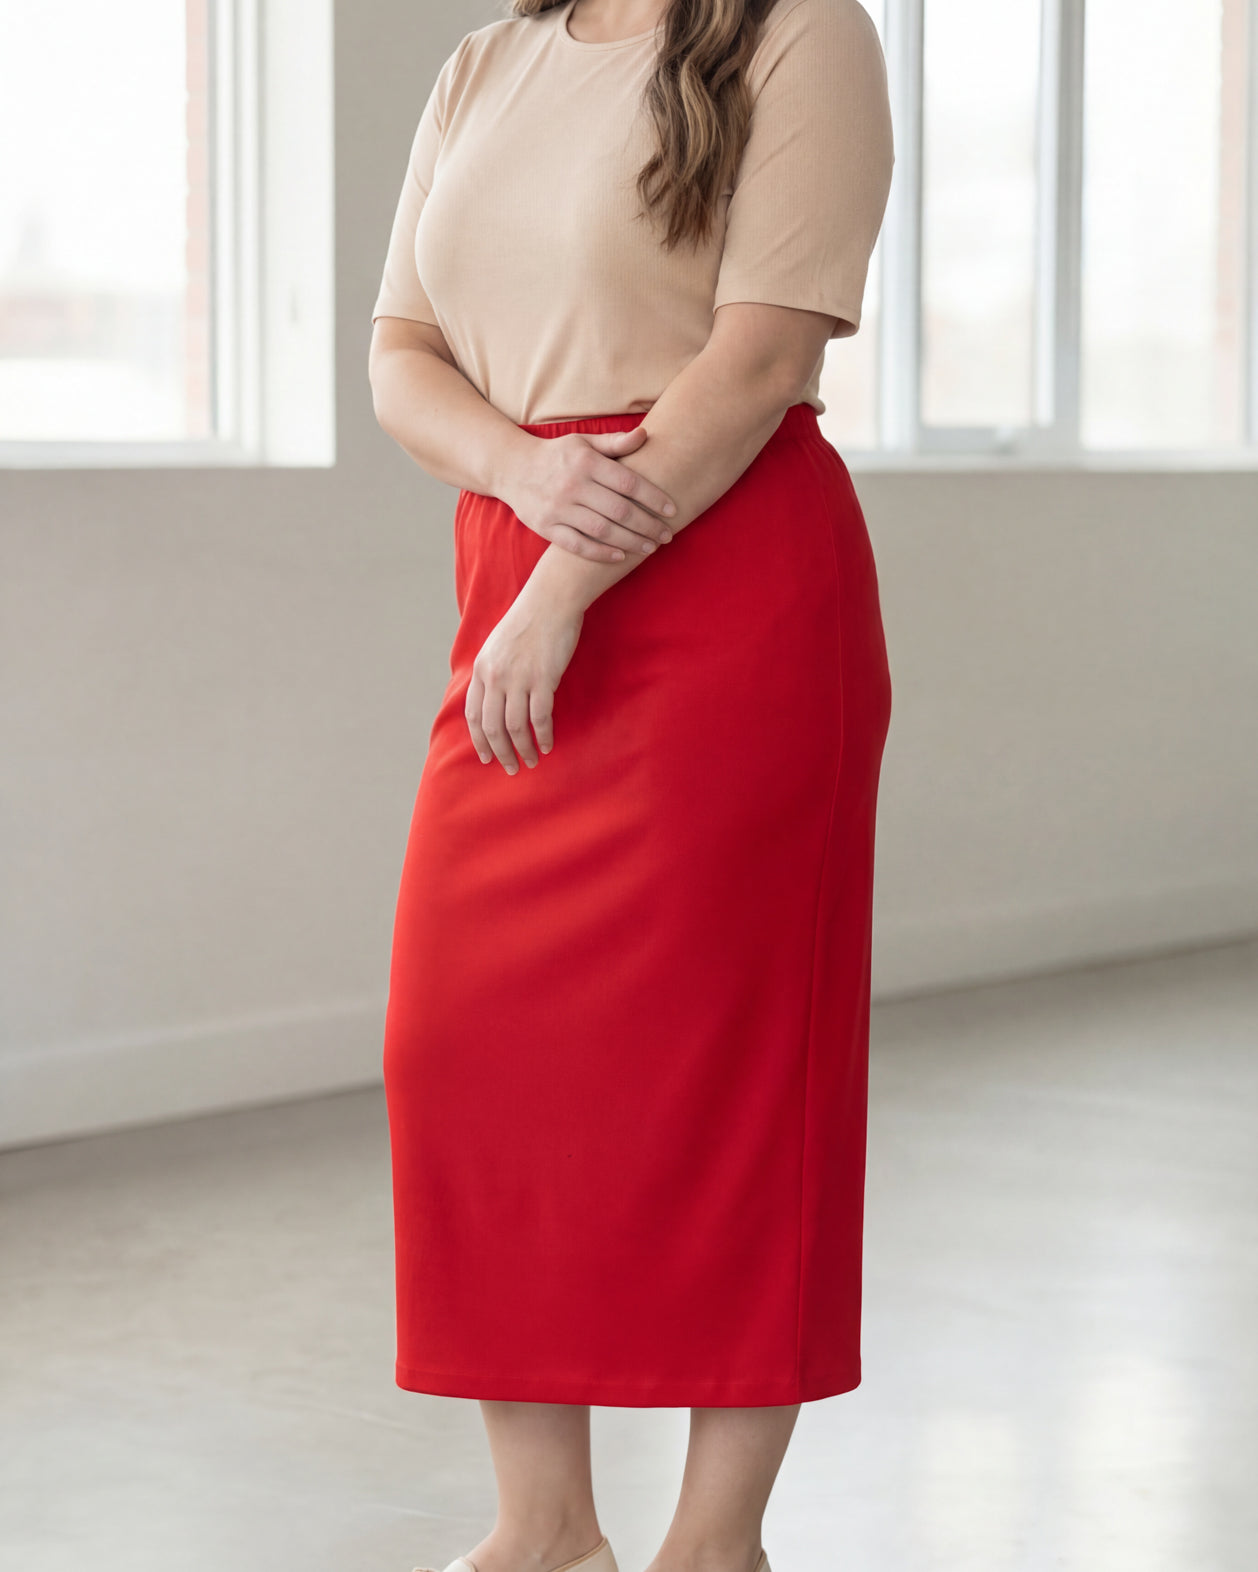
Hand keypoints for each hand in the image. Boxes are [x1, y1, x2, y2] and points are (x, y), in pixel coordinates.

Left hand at [465, 576, 584, 773]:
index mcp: (482, 669)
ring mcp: (518, 678)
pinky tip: (547, 745)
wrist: (550, 601)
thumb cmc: (528, 622)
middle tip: (511, 768)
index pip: (473, 714)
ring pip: (515, 727)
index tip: (486, 757)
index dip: (479, 740)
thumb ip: (492, 672)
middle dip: (501, 753)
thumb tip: (493, 700)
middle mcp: (495, 676)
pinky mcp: (543, 679)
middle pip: (492, 727)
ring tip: (531, 761)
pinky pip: (540, 718)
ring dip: (523, 749)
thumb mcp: (497, 646)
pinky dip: (543, 736)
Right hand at [498, 424, 677, 563]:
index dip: (654, 497)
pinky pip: (578, 544)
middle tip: (667, 535)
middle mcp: (573, 484)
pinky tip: (621, 556)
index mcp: (586, 461)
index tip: (672, 510)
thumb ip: (615, 442)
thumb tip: (646, 435)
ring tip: (650, 547)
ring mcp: (558, 508)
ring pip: (602, 530)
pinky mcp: (546, 527)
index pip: (629, 482)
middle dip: (648, 525)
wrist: (512, 468)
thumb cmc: (557, 455)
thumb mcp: (584, 443)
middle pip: (620, 510)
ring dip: (631, 541)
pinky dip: (601, 553)